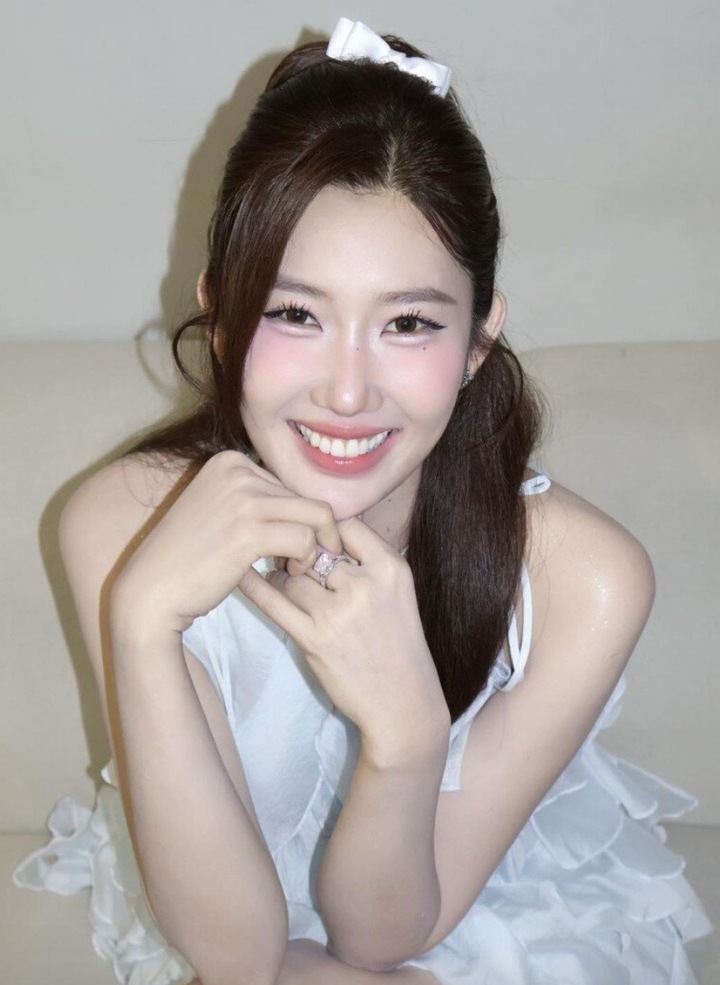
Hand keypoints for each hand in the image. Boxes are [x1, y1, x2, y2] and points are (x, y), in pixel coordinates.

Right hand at [112, 450, 342, 634]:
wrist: (151, 589)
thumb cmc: (187, 556)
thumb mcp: (221, 509)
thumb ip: (257, 498)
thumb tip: (312, 505)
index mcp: (229, 461)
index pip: (290, 484)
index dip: (294, 517)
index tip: (280, 542)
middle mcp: (237, 471)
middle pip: (307, 497)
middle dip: (311, 531)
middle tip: (294, 560)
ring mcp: (244, 499)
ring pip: (316, 516)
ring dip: (314, 547)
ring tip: (293, 566)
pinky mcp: (249, 531)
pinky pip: (305, 540)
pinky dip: (305, 560)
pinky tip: (286, 572)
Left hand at [242, 517, 449, 761]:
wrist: (403, 701)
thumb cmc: (398, 645)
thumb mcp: (398, 592)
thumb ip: (367, 562)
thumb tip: (318, 534)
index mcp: (391, 569)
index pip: (347, 526)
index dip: (329, 533)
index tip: (320, 545)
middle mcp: (366, 585)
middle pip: (316, 551)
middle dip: (304, 558)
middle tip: (295, 565)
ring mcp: (339, 613)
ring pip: (293, 576)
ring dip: (285, 578)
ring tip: (287, 587)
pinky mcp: (314, 638)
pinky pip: (275, 602)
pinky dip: (257, 586)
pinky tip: (244, 575)